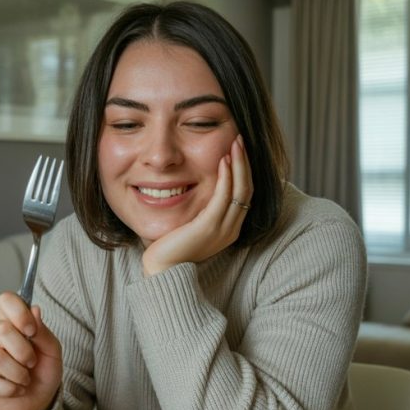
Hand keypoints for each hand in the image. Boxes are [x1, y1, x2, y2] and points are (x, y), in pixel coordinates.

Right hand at [0, 292, 62, 409]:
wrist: (37, 403)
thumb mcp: (51, 352)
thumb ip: (42, 331)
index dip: (19, 313)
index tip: (32, 331)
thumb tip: (34, 309)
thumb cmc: (42, 373)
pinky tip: (15, 390)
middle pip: (1, 329)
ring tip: (24, 380)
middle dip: (24, 351)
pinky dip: (10, 389)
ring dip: (18, 373)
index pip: (5, 300)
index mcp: (9, 322)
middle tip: (31, 364)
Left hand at [142, 134, 253, 274]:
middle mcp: (231, 229)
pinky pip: (223, 197)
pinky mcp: (209, 227)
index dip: (244, 170)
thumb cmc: (172, 247)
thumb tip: (199, 185)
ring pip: (240, 190)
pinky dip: (226, 177)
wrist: (162, 270)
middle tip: (240, 139)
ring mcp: (223, 229)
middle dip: (245, 162)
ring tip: (235, 143)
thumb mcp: (192, 223)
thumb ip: (201, 208)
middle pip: (247, 189)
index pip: (245, 194)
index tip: (238, 149)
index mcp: (230, 228)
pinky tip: (223, 161)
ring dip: (239, 164)